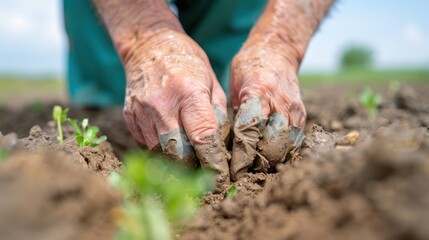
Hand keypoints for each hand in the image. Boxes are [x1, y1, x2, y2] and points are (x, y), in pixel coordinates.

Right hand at [122, 29, 229, 187]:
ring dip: (176, 161)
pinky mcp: (129, 117)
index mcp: (188, 93)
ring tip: (189, 161)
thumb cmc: (187, 62)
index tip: (221, 177)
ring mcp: (141, 112)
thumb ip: (217, 115)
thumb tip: (220, 147)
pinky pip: (146, 145)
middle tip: (205, 172)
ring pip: (160, 153)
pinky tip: (171, 144)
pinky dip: (161, 150)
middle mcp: (161, 105)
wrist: (148, 45)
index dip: (214, 162)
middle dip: (194, 167)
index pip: (202, 138)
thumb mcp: (211, 82)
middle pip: (179, 153)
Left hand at [230, 45, 305, 179]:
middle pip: (272, 145)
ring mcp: (294, 109)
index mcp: (258, 94)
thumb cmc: (249, 67)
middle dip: (258, 164)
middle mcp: (280, 103)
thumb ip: (236, 116)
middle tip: (244, 174)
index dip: (242, 157)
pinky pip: (295, 141)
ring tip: (256, 169)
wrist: (277, 50)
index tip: (233, 172)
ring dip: (272, 161)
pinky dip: (283, 152)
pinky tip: (270, 158)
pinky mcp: (302, 115)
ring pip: (287, 146)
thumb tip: (228, 148)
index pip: (250, 133)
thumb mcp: (234, 87)